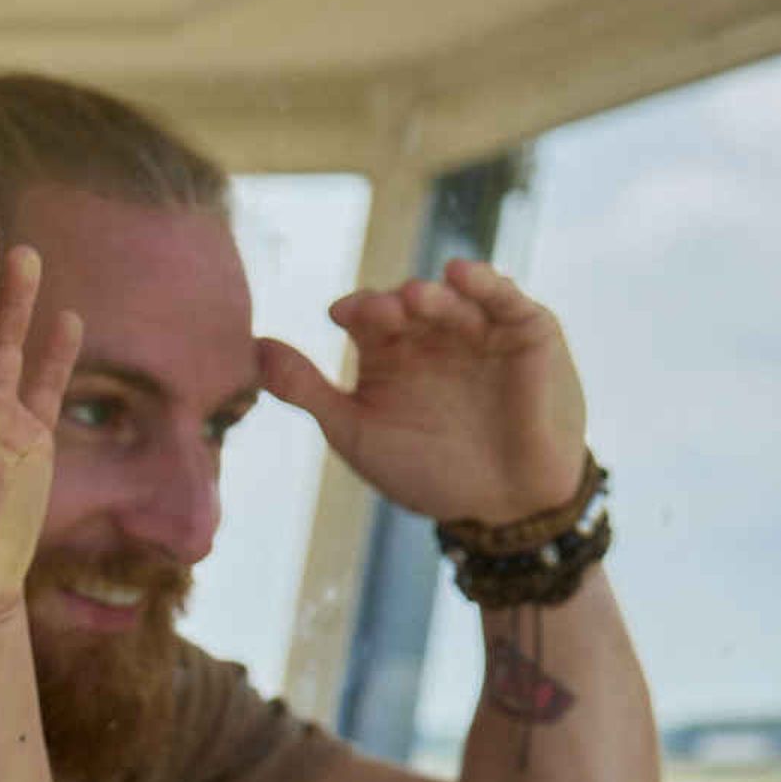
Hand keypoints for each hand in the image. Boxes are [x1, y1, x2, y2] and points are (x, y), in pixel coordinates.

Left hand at [257, 262, 587, 524]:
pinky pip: (506, 299)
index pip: (367, 315)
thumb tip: (252, 349)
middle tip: (380, 313)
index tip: (341, 315)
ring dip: (433, 295)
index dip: (357, 311)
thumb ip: (308, 391)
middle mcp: (432, 332)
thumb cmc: (431, 472)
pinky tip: (464, 274)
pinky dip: (487, 283)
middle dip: (393, 305)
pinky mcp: (528, 330)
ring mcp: (480, 328)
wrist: (505, 507)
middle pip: (408, 303)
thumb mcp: (358, 434)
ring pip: (453, 298)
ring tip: (415, 299)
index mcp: (390, 349)